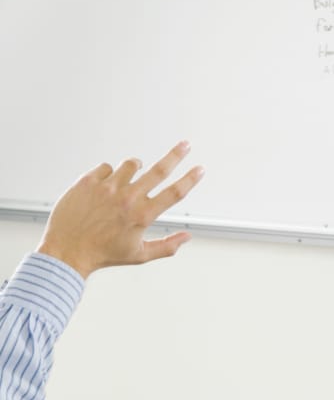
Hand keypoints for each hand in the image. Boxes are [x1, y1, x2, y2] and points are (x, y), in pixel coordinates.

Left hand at [38, 142, 204, 277]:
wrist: (67, 250)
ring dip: (136, 166)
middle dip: (176, 155)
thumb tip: (188, 237)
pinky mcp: (87, 181)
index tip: (200, 169)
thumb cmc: (103, 253)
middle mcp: (127, 198)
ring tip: (134, 173)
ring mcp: (106, 188)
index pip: (174, 193)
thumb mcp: (140, 255)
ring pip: (130, 165)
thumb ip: (168, 246)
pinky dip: (109, 173)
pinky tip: (106, 186)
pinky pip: (106, 167)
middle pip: (158, 170)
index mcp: (143, 216)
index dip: (190, 179)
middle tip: (185, 145)